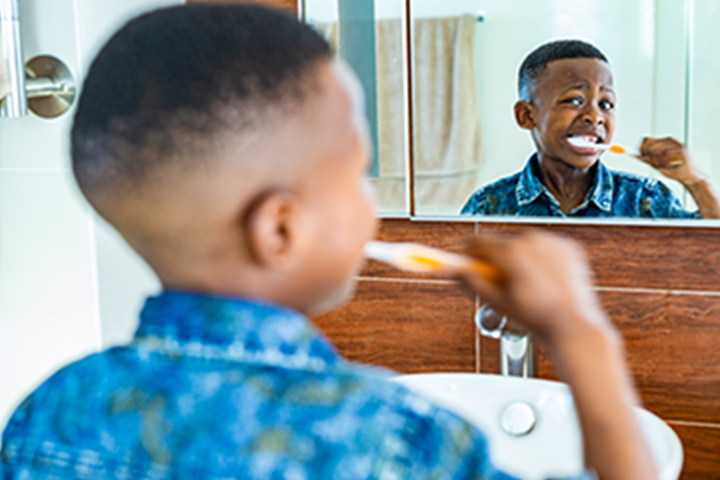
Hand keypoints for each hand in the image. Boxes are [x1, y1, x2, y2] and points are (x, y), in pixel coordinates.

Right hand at [445, 232, 610, 343]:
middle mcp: (532, 242)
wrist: (574, 326)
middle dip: (498, 262)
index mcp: (512, 254)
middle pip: (500, 243)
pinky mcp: (568, 247)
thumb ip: (470, 282)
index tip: (473, 266)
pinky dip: (541, 260)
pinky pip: (544, 247)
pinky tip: (544, 282)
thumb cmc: (539, 319)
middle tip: (505, 286)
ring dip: (519, 260)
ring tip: (529, 287)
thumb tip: (449, 270)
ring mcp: (552, 242)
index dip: (471, 256)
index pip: (477, 241)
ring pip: (523, 245)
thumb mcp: (497, 303)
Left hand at [636, 136, 704, 185]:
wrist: (688, 177)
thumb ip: (647, 159)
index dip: (640, 148)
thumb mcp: (657, 165)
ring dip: (657, 161)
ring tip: (664, 166)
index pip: (646, 139)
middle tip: (655, 164)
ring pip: (656, 150)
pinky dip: (664, 162)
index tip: (640, 156)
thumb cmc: (674, 171)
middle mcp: (669, 141)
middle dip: (648, 156)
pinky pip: (664, 154)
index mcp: (663, 143)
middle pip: (649, 144)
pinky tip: (669, 166)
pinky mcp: (681, 149)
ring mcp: (675, 144)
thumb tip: (634, 155)